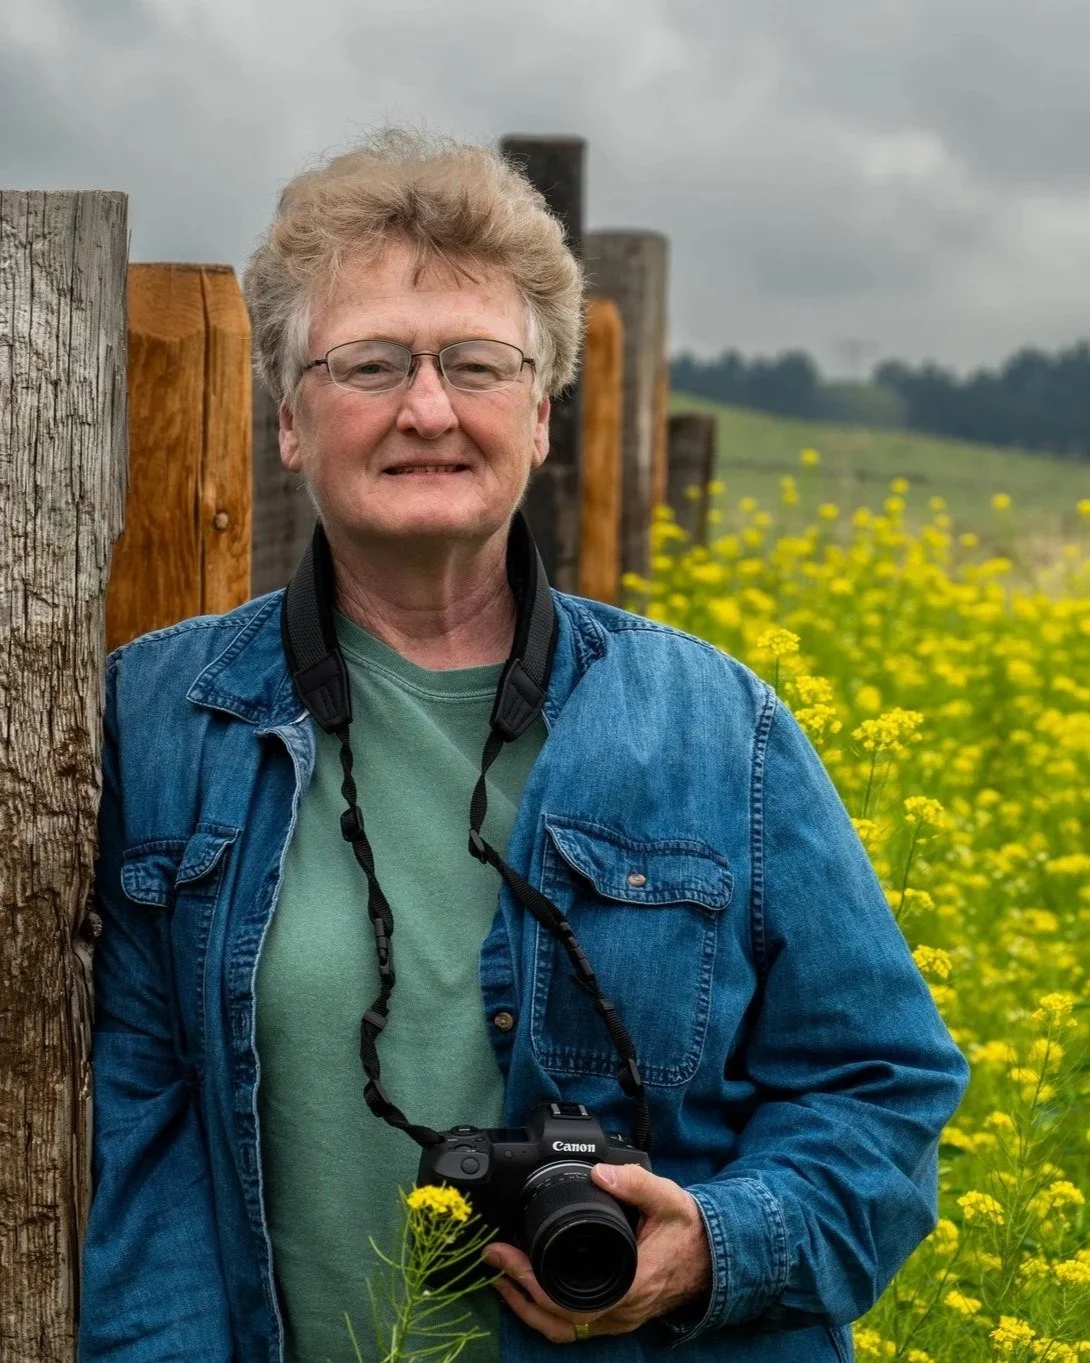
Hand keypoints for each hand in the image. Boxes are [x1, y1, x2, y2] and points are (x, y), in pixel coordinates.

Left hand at [482, 1162, 711, 1344]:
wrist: (715, 1257)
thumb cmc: (689, 1231)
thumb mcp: (669, 1198)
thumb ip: (636, 1183)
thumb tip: (600, 1171)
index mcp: (632, 1284)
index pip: (571, 1301)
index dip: (532, 1283)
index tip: (507, 1255)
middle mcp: (622, 1311)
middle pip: (558, 1322)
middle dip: (518, 1294)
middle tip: (493, 1259)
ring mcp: (618, 1319)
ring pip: (562, 1330)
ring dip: (526, 1308)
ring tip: (499, 1276)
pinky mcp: (615, 1318)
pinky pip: (572, 1327)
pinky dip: (544, 1313)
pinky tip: (527, 1289)